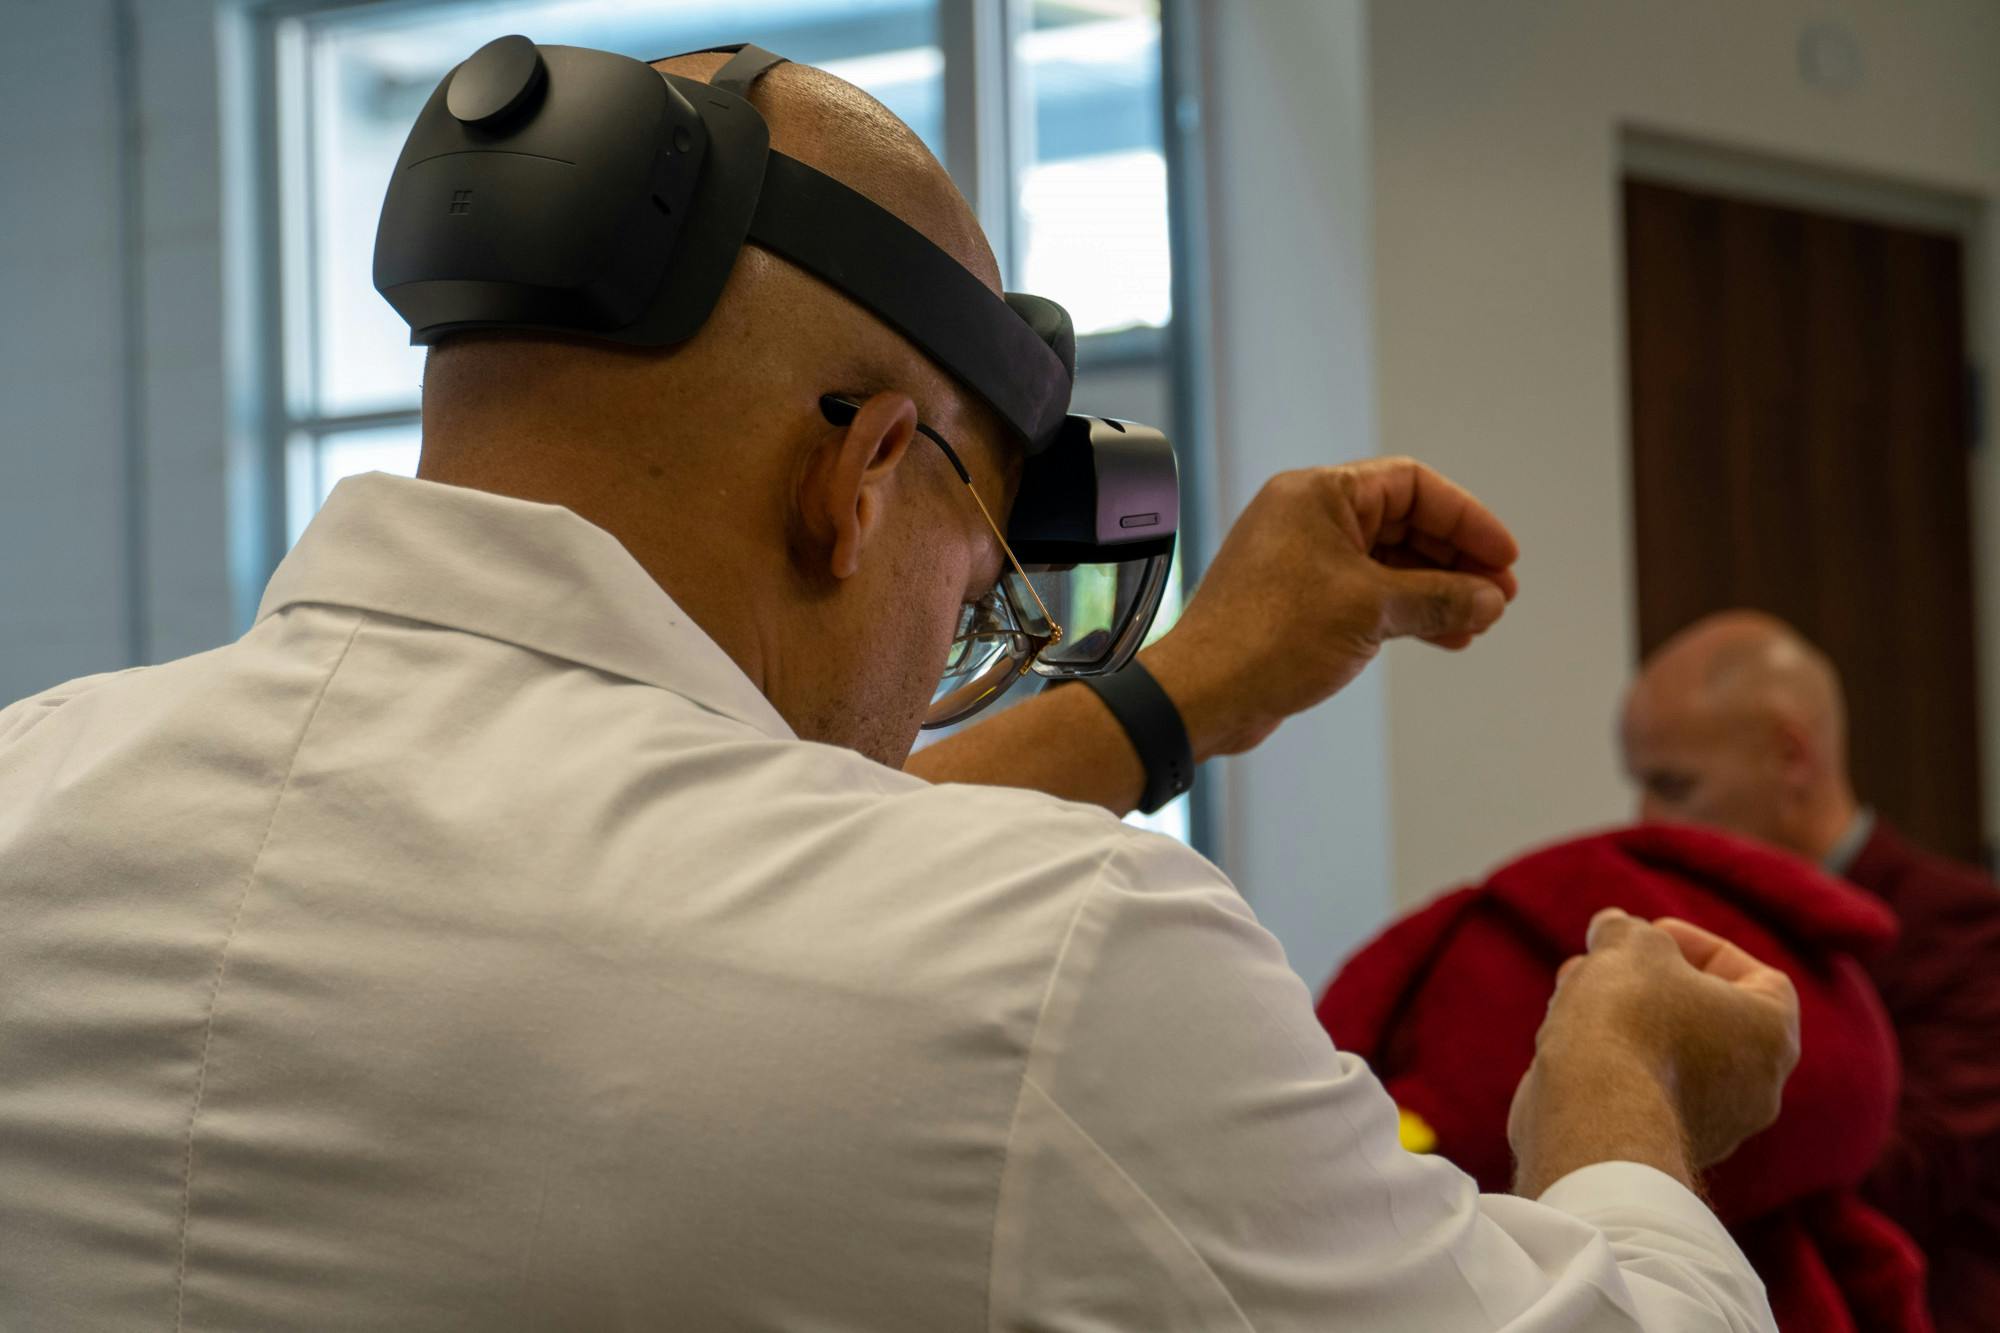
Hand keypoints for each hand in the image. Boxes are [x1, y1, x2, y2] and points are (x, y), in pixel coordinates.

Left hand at [1140, 459, 1518, 757]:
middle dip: (1455, 559)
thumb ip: (1439, 598)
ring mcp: (1300, 559)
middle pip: (1403, 522)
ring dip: (1436, 590)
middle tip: (1498, 594)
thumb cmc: (1268, 637)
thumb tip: (1488, 599)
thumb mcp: (1371, 611)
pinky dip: (1405, 610)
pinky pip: (1366, 593)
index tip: (1503, 556)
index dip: (1465, 518)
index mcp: (1318, 494)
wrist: (1204, 693)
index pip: (1411, 485)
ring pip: (1387, 563)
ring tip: (1478, 620)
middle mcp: (1306, 517)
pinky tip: (1442, 635)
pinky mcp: (1297, 600)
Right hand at [1510, 910, 1801, 1179]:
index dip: (1702, 946)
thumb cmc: (1627, 1020)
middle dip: (1652, 982)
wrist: (1594, 1116)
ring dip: (1626, 1017)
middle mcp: (1758, 1088)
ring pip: (1672, 1054)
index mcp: (1771, 1034)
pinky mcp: (1665, 1149)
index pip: (1758, 977)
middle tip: (1605, 962)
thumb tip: (1615, 929)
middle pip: (1707, 1016)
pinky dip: (1615, 1060)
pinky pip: (1646, 1092)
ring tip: (1573, 991)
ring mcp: (1715, 1127)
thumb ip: (1628, 930)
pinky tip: (1568, 1037)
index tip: (1654, 934)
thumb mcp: (1628, 945)